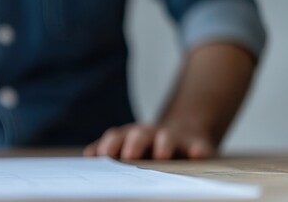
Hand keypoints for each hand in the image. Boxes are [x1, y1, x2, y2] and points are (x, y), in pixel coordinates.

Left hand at [83, 123, 215, 159]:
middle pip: (139, 134)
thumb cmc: (147, 146)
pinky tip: (196, 155)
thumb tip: (89, 154)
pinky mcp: (197, 144)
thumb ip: (108, 150)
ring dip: (163, 144)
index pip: (116, 137)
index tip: (103, 156)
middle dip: (133, 144)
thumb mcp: (127, 145)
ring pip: (167, 137)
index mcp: (129, 135)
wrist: (185, 131)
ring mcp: (174, 138)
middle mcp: (150, 134)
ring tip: (161, 155)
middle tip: (128, 156)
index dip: (109, 145)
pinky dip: (197, 149)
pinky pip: (198, 145)